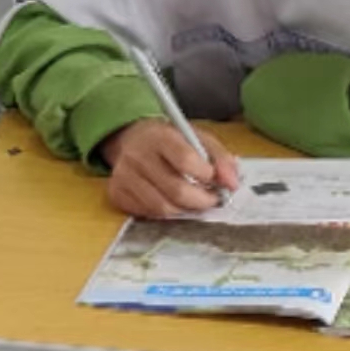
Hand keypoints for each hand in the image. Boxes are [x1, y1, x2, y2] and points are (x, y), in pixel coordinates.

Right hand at [100, 119, 240, 218]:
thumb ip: (220, 157)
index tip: (215, 179)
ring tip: (195, 202)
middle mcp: (137, 155)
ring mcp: (124, 176)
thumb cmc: (171, 139)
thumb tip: (233, 183)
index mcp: (159, 135)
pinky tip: (173, 202)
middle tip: (212, 200)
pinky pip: (147, 214)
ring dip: (185, 210)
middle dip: (201, 200)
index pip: (184, 159)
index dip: (205, 174)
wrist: (132, 138)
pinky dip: (166, 213)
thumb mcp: (198, 137)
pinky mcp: (116, 194)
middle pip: (175, 190)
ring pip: (162, 208)